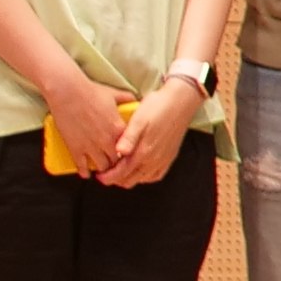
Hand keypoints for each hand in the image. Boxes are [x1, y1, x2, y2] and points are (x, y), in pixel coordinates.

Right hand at [40, 73, 132, 175]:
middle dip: (117, 165)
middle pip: (117, 161)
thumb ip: (127, 98)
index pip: (130, 149)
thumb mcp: (114, 94)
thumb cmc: (91, 91)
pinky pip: (81, 166)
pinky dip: (84, 171)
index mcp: (119, 129)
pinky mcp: (75, 148)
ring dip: (102, 170)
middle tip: (116, 167)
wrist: (68, 92)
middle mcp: (107, 141)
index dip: (129, 154)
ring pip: (101, 167)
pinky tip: (86, 174)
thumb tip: (135, 99)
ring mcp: (91, 146)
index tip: (127, 156)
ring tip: (102, 172)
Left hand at [95, 74, 200, 189]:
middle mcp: (154, 160)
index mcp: (144, 151)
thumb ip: (129, 138)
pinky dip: (144, 177)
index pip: (121, 173)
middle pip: (130, 180)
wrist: (182, 101)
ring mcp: (163, 160)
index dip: (108, 177)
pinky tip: (139, 170)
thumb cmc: (158, 107)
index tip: (99, 176)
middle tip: (106, 172)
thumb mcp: (139, 119)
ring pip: (142, 179)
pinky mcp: (170, 157)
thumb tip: (118, 152)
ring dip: (129, 178)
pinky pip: (155, 176)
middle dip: (116, 179)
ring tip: (119, 170)